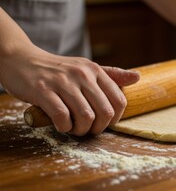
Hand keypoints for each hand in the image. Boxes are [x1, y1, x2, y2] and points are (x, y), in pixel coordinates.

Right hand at [0, 47, 139, 135]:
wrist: (22, 60)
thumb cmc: (58, 70)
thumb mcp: (86, 68)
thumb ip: (112, 75)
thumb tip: (138, 77)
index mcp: (95, 70)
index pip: (119, 100)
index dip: (115, 118)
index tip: (105, 122)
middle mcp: (82, 74)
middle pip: (104, 112)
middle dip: (99, 128)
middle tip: (89, 129)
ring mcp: (63, 82)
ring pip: (85, 116)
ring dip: (81, 130)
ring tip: (74, 128)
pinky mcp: (43, 91)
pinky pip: (62, 117)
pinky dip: (64, 127)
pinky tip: (61, 125)